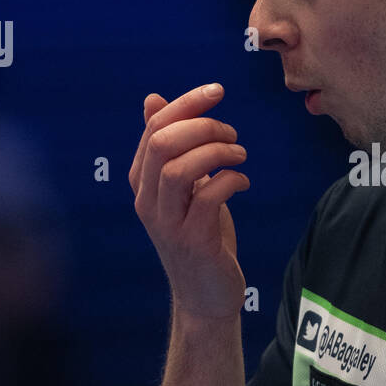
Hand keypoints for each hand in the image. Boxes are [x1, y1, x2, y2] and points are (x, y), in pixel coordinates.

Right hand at [128, 83, 249, 320]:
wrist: (205, 294)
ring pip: (179, 169)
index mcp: (143, 181)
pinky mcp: (193, 241)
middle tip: (232, 134)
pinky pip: (208, 198)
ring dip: (217, 152)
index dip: (186, 103)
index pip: (155, 128)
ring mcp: (168, 223)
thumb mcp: (184, 186)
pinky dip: (230, 180)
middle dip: (203, 126)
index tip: (217, 91)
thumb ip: (169, 146)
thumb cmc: (198, 233)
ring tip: (239, 156)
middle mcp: (148, 200)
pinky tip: (242, 182)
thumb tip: (152, 100)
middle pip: (163, 144)